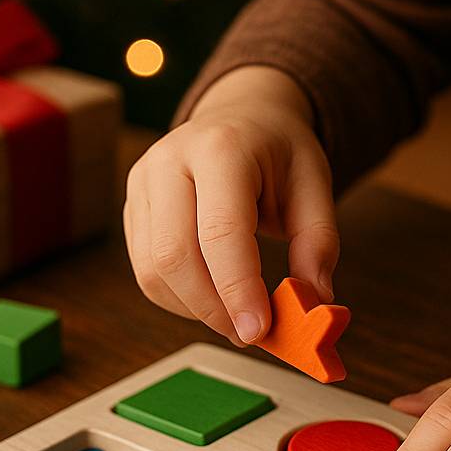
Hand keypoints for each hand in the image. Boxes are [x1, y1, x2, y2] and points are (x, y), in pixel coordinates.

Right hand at [124, 66, 338, 344]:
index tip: (259, 331)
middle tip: (251, 333)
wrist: (242, 117)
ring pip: (152, 270)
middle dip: (213, 307)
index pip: (220, 231)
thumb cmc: (278, 152)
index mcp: (221, 148)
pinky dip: (180, 299)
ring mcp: (142, 183)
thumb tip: (314, 301)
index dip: (238, 289)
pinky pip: (146, 271)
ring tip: (237, 314)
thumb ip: (318, 242)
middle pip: (173, 255)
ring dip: (196, 308)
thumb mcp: (315, 184)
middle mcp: (170, 160)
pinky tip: (213, 297)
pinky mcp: (132, 208)